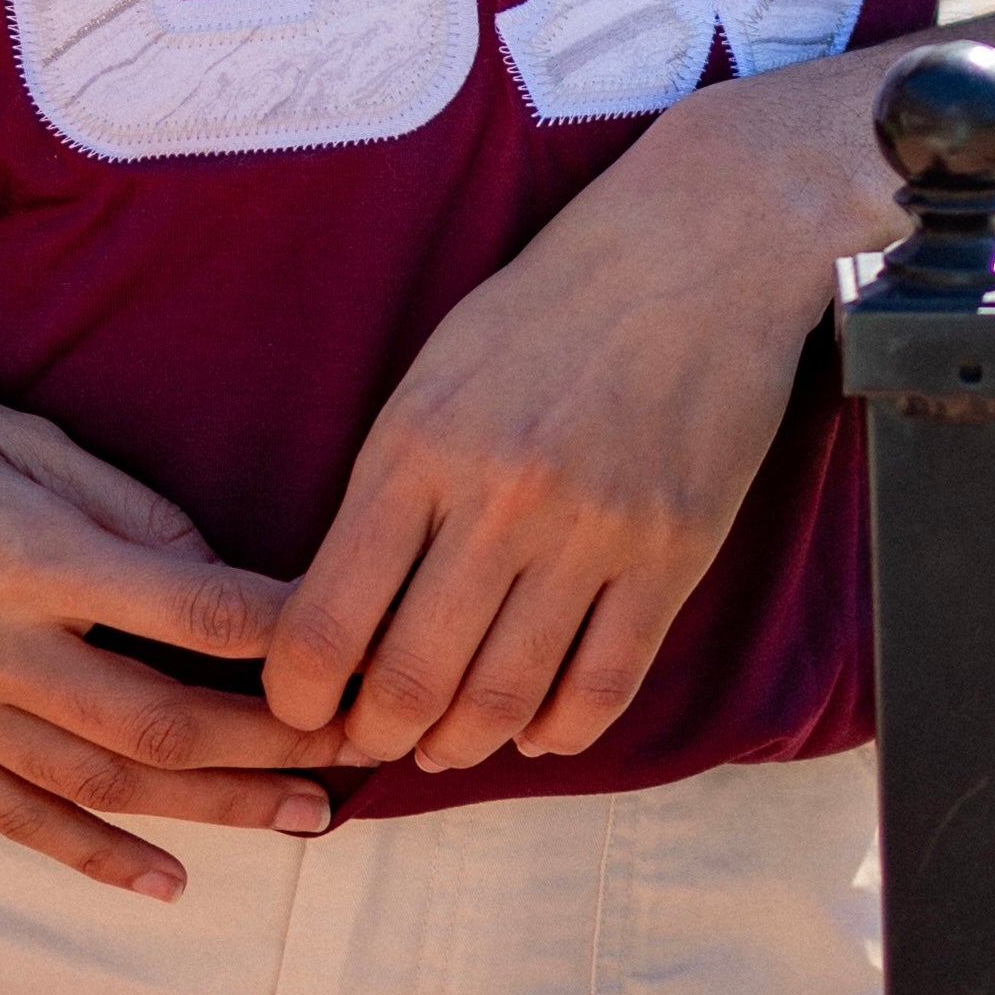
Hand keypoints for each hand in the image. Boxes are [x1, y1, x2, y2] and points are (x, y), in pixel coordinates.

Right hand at [0, 321, 355, 900]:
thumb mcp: (4, 423)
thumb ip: (113, 503)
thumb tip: (213, 570)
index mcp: (19, 549)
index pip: (190, 610)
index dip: (288, 634)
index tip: (362, 641)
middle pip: (162, 721)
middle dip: (277, 744)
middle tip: (369, 751)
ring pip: (101, 785)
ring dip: (216, 811)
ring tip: (310, 819)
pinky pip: (10, 818)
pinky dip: (94, 858)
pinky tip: (168, 883)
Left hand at [259, 86, 842, 773]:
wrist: (696, 249)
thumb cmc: (548, 306)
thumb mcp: (434, 373)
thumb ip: (389, 488)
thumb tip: (344, 609)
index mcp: (418, 444)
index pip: (326, 616)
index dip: (298, 693)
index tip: (299, 710)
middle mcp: (500, 497)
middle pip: (411, 678)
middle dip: (377, 736)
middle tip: (373, 743)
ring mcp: (592, 532)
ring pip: (505, 699)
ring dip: (463, 744)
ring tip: (446, 745)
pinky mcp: (672, 555)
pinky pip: (604, 686)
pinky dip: (560, 731)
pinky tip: (536, 729)